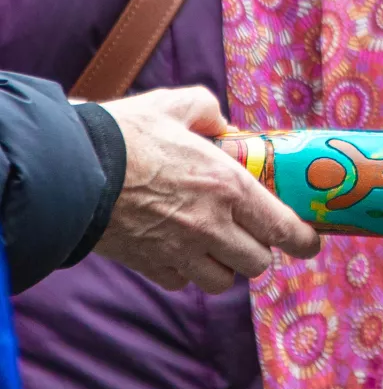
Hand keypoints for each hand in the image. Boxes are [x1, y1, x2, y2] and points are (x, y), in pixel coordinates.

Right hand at [94, 87, 320, 293]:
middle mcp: (212, 225)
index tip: (309, 242)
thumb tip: (222, 124)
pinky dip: (185, 273)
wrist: (68, 168)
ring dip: (223, 266)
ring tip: (212, 245)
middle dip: (257, 251)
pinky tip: (176, 251)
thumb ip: (207, 110)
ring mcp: (181, 250)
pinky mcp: (151, 265)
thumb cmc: (124, 134)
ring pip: (223, 280)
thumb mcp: (174, 105)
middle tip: (247, 233)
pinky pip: (182, 283)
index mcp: (229, 186)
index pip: (284, 229)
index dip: (303, 241)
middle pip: (258, 263)